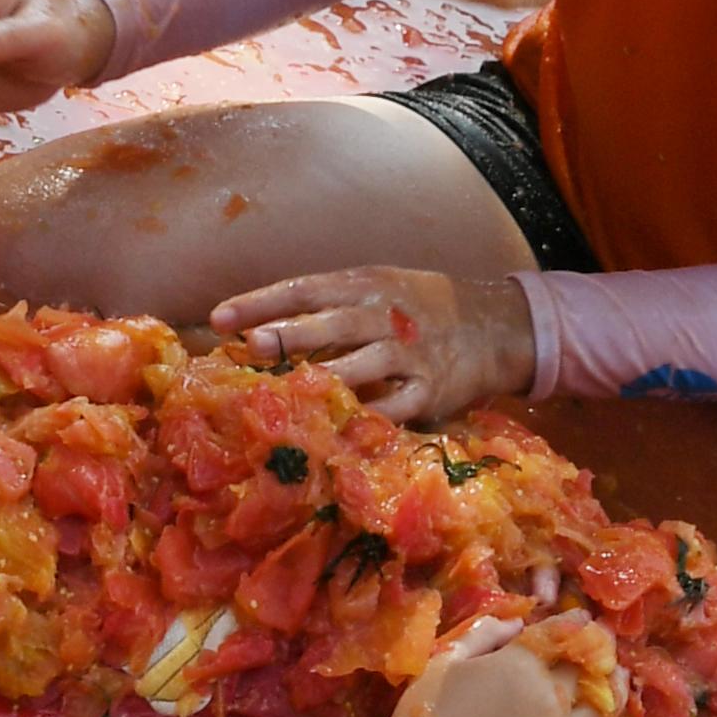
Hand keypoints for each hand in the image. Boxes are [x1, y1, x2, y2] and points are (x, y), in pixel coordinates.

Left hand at [211, 262, 535, 420]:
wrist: (496, 324)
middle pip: (330, 324)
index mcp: (366, 284)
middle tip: (251, 347)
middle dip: (288, 335)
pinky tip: (335, 432)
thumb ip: (332, 304)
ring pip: (360, 367)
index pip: (304, 289)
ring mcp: (409, 354)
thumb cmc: (422, 306)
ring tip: (285, 394)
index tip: (219, 317)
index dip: (261, 302)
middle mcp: (385, 315)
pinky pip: (394, 409)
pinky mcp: (430, 391)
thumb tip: (265, 326)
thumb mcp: (381, 287)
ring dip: (321, 380)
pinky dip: (366, 419)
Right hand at [372, 612, 622, 716]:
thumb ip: (484, 634)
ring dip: (615, 692)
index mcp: (523, 664)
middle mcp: (552, 699)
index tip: (585, 618)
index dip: (578, 622)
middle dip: (600, 650)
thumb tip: (519, 623)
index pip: (565, 633)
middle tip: (603, 647)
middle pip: (590, 667)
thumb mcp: (445, 661)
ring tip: (616, 684)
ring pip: (607, 710)